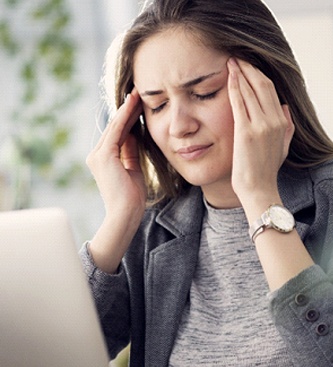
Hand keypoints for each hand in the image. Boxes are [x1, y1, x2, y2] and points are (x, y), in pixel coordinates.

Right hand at [87, 88, 146, 221]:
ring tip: (137, 93)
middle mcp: (97, 155)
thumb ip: (131, 152)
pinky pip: (116, 131)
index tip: (139, 105)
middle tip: (138, 92)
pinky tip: (133, 104)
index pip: (118, 134)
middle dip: (127, 110)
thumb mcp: (133, 169)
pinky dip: (125, 117)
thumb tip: (134, 134)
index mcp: (104, 160)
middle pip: (115, 127)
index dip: (128, 118)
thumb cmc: (132, 197)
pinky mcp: (103, 156)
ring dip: (127, 109)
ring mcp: (98, 155)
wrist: (125, 214)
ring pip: (115, 126)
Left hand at [227, 58, 294, 206]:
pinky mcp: (246, 132)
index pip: (271, 90)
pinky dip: (234, 87)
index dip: (259, 74)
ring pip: (251, 90)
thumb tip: (286, 107)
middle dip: (249, 68)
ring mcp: (260, 126)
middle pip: (262, 85)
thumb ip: (287, 126)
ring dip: (240, 73)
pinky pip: (240, 103)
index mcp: (282, 122)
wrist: (258, 189)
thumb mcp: (283, 147)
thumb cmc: (267, 171)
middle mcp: (274, 121)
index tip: (248, 65)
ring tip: (231, 61)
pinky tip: (229, 77)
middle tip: (237, 57)